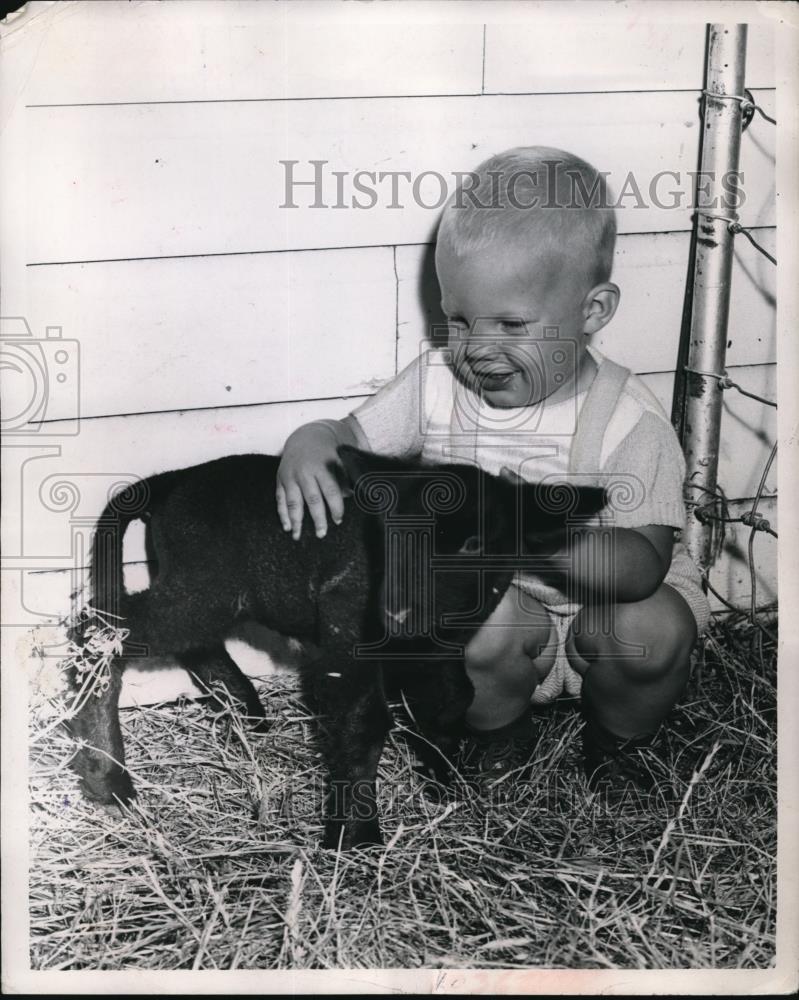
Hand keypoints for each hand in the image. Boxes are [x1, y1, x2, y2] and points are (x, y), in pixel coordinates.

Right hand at [276, 422, 347, 539]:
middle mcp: (305, 472)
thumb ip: (345, 478)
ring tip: (298, 536)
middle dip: (317, 518)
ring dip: (296, 520)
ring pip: (293, 501)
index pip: (330, 490)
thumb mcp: (340, 461)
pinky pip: (280, 499)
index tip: (338, 520)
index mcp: (322, 467)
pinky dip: (282, 514)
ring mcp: (290, 476)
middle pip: (312, 499)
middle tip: (321, 534)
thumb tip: (351, 496)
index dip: (335, 506)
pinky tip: (287, 527)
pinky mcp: (280, 479)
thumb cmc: (328, 454)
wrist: (306, 436)